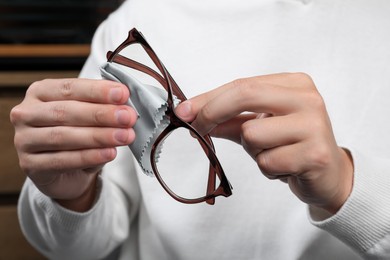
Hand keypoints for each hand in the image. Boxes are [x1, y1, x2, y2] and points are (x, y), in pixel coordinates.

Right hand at [10, 78, 136, 210]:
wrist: (66, 172)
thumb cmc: (77, 136)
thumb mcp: (89, 117)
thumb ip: (101, 107)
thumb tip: (124, 105)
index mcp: (41, 92)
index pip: (70, 88)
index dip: (97, 91)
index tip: (123, 94)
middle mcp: (26, 113)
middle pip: (66, 111)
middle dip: (101, 114)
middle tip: (128, 117)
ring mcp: (24, 140)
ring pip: (64, 136)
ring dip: (99, 136)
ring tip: (124, 136)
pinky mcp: (29, 165)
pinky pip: (62, 160)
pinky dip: (89, 156)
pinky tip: (109, 153)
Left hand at [176, 73, 352, 213]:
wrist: (329, 175)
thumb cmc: (291, 146)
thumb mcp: (259, 127)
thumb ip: (229, 119)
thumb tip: (192, 115)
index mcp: (294, 84)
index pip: (242, 85)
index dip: (208, 99)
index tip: (184, 111)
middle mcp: (307, 98)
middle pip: (245, 94)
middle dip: (213, 112)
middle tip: (198, 128)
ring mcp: (314, 125)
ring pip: (251, 134)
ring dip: (253, 151)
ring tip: (273, 154)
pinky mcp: (315, 154)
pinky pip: (266, 162)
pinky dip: (267, 169)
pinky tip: (285, 168)